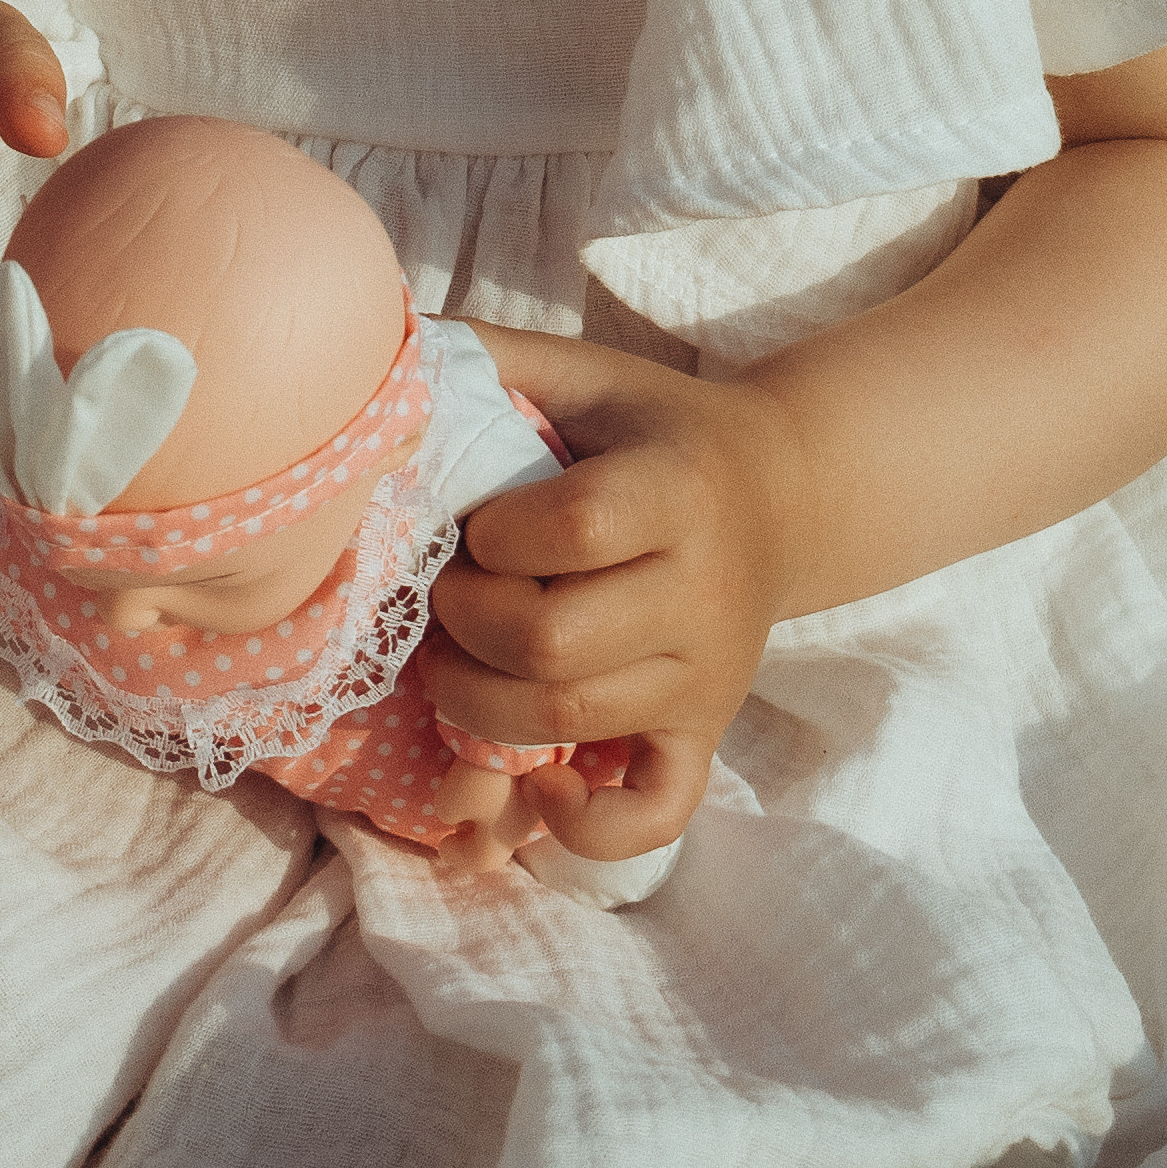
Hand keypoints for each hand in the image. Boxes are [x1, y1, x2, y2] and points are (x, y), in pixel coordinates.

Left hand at [422, 336, 798, 859]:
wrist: (781, 494)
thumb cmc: (652, 429)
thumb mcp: (589, 374)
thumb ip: (493, 356)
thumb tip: (385, 341)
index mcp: (675, 490)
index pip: (571, 530)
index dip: (493, 535)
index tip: (474, 524)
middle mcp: (701, 593)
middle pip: (552, 646)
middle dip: (463, 626)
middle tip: (446, 598)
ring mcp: (706, 677)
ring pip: (569, 724)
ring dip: (477, 706)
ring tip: (456, 663)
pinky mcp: (704, 736)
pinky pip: (651, 813)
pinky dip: (581, 827)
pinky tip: (533, 783)